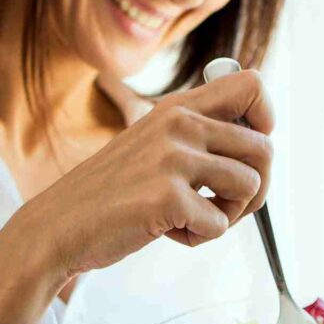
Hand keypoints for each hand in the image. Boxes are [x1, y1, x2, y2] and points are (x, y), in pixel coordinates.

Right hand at [0, 69, 274, 323]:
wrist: (59, 226)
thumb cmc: (112, 194)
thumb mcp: (152, 144)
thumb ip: (195, 135)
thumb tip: (260, 139)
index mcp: (178, 107)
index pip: (252, 85)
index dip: (265, 122)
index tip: (245, 155)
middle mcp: (179, 124)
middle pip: (264, 148)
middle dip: (255, 189)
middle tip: (224, 207)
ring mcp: (172, 159)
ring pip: (250, 187)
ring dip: (228, 216)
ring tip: (192, 219)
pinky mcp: (167, 197)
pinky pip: (219, 225)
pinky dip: (199, 238)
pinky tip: (167, 231)